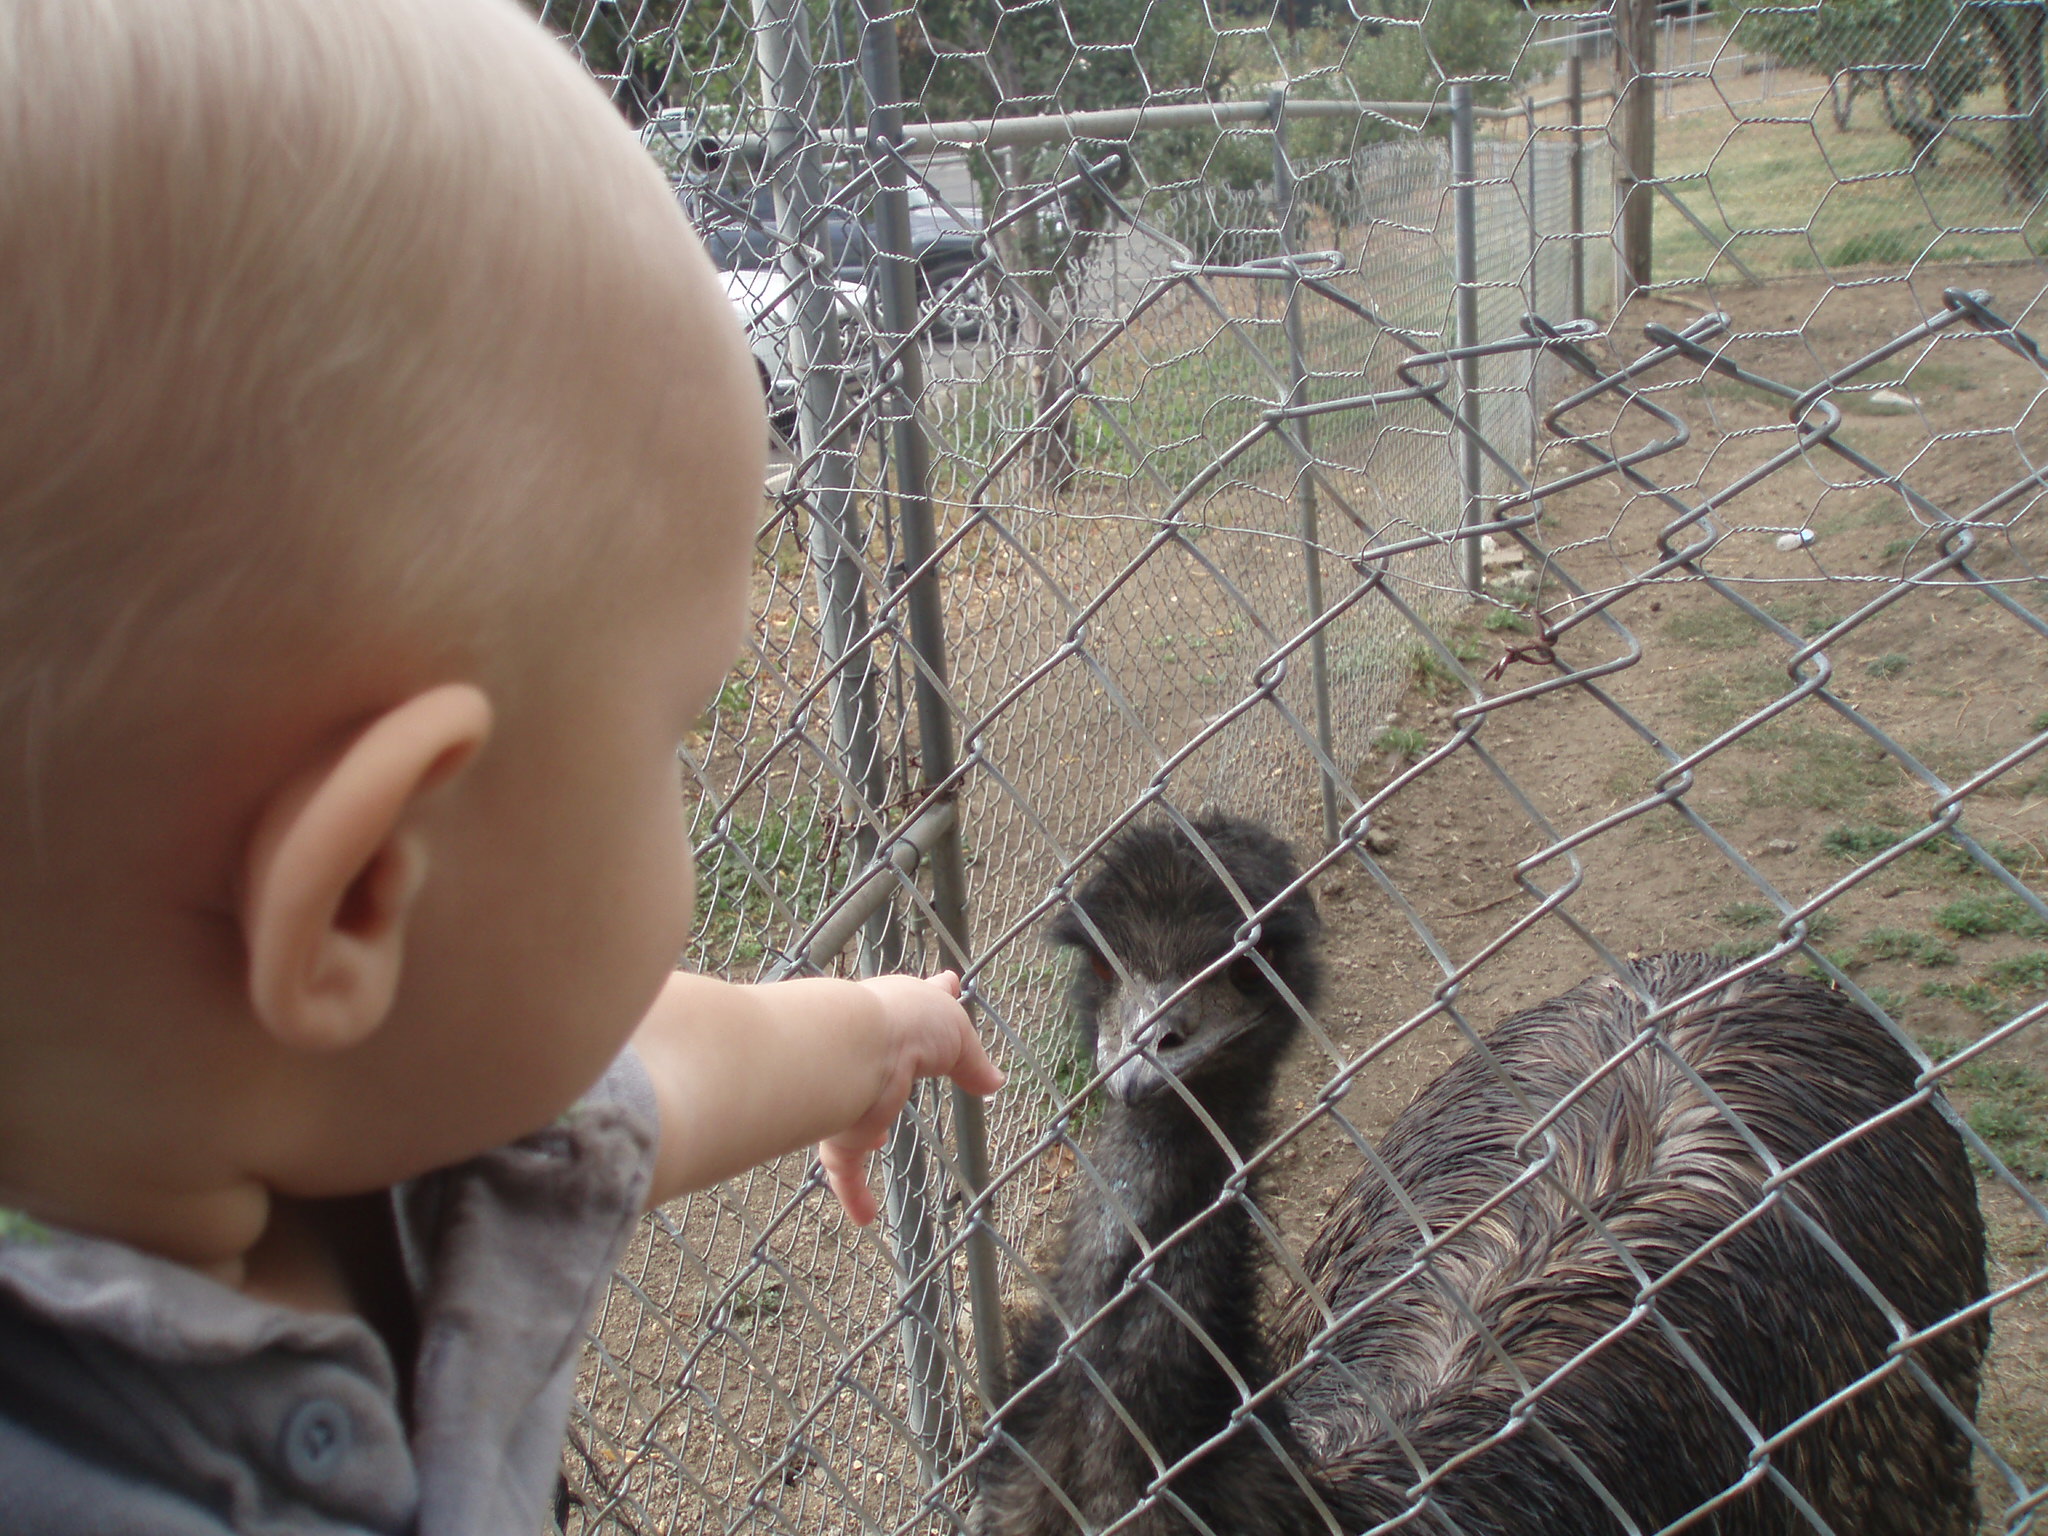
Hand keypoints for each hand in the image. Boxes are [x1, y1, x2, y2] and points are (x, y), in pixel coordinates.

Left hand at [818, 971, 1001, 1224]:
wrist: (853, 1051)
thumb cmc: (908, 1026)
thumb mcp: (956, 1032)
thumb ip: (974, 1061)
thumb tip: (996, 1082)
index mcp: (905, 1013)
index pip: (926, 1000)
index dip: (939, 992)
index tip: (947, 981)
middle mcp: (875, 1049)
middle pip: (887, 1054)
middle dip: (896, 1060)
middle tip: (908, 1065)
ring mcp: (853, 1091)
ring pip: (857, 1113)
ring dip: (867, 1127)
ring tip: (879, 1140)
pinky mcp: (841, 1134)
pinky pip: (846, 1169)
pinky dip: (855, 1193)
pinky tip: (866, 1217)